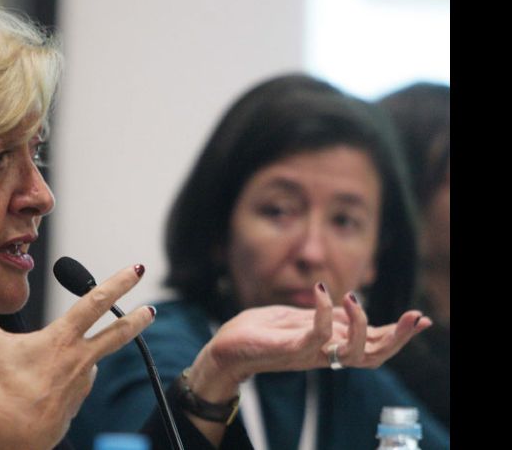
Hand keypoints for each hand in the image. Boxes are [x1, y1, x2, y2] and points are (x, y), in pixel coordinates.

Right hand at [0, 265, 154, 449]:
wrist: (14, 435)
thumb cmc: (3, 389)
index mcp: (63, 339)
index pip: (96, 301)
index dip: (118, 283)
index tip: (136, 270)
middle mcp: (80, 359)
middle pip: (117, 333)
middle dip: (136, 319)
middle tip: (152, 310)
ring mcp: (82, 384)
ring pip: (91, 362)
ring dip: (87, 355)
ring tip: (64, 361)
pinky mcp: (77, 404)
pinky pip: (78, 385)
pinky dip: (71, 380)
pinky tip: (55, 387)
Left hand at [186, 282, 431, 402]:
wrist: (224, 350)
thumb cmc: (257, 333)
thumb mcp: (296, 320)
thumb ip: (324, 317)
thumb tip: (351, 307)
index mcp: (329, 347)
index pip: (372, 346)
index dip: (398, 335)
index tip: (421, 319)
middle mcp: (324, 354)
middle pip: (373, 355)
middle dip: (399, 337)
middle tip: (417, 317)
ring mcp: (308, 354)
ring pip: (352, 351)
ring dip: (364, 324)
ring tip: (357, 298)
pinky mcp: (290, 349)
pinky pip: (317, 334)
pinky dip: (324, 312)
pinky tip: (322, 290)